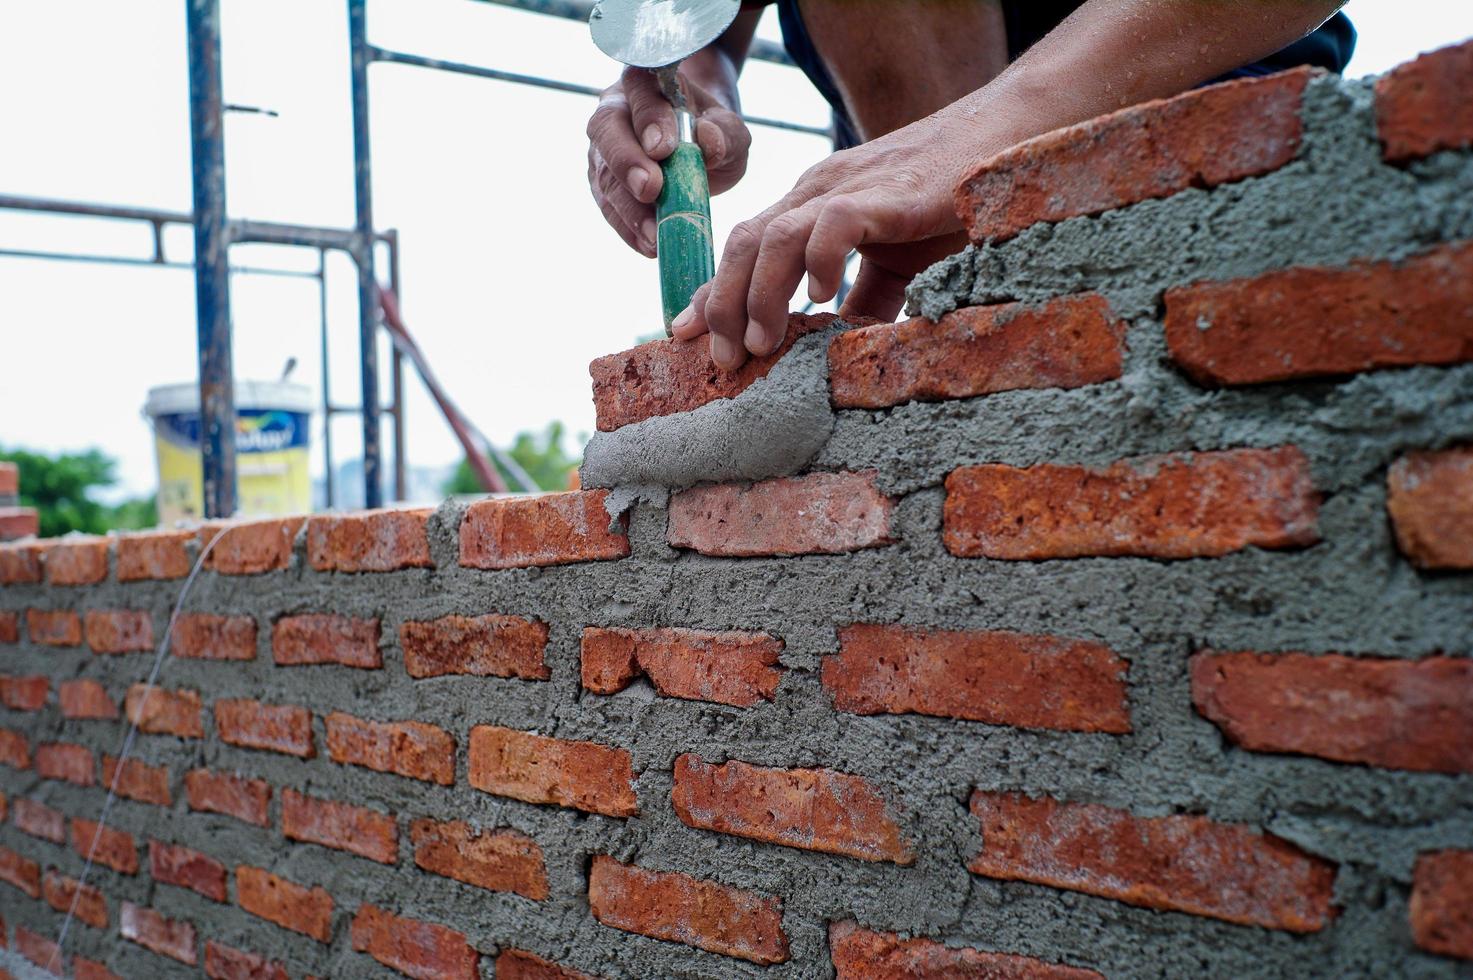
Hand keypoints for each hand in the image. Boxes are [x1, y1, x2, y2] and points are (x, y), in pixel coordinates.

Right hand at [587, 65, 751, 257]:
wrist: (699, 145)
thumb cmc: (713, 130)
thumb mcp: (731, 128)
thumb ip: (725, 132)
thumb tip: (709, 142)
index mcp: (647, 83)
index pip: (640, 91)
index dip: (649, 118)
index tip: (665, 148)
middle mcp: (615, 109)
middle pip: (606, 129)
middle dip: (627, 162)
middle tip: (650, 189)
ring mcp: (604, 148)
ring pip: (604, 173)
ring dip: (628, 207)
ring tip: (655, 234)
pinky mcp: (604, 183)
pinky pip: (608, 206)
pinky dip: (628, 229)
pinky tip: (649, 245)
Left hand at [671, 111, 987, 368]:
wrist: (999, 134)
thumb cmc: (944, 197)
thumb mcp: (893, 259)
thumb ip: (864, 299)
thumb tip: (843, 350)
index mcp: (810, 207)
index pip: (745, 250)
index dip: (712, 292)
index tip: (684, 334)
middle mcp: (816, 193)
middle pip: (743, 244)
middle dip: (723, 304)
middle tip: (721, 359)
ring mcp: (846, 189)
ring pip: (774, 237)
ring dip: (758, 294)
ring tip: (759, 344)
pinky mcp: (884, 193)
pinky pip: (835, 224)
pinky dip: (820, 260)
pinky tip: (822, 298)